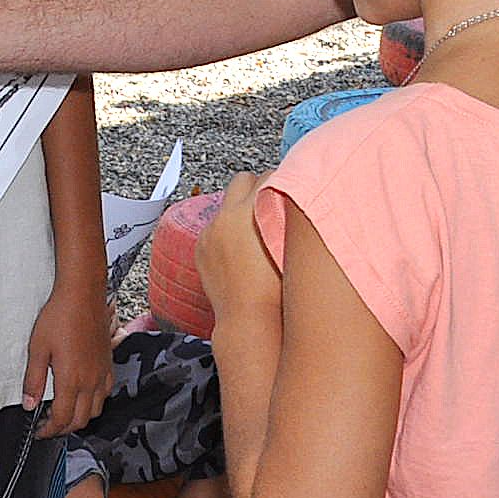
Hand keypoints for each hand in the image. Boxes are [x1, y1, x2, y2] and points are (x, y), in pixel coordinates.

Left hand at [22, 282, 113, 437]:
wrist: (83, 296)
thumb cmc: (59, 318)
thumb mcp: (38, 349)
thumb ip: (33, 380)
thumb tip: (29, 405)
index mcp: (71, 380)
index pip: (61, 419)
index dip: (49, 431)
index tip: (39, 432)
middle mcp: (91, 382)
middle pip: (80, 420)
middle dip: (63, 429)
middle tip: (48, 426)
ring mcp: (102, 374)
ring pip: (96, 410)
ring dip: (79, 418)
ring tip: (63, 412)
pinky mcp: (109, 365)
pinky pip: (105, 394)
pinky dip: (94, 403)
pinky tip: (82, 395)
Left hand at [197, 172, 281, 334]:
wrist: (248, 321)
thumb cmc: (277, 290)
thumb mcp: (291, 246)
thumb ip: (291, 217)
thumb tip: (298, 198)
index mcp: (247, 213)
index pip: (269, 176)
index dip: (284, 180)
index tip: (293, 187)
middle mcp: (224, 217)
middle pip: (243, 179)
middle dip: (259, 186)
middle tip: (275, 201)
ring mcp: (208, 232)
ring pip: (227, 203)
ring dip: (242, 209)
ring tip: (260, 228)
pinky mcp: (200, 247)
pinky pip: (214, 225)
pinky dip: (228, 229)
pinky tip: (243, 247)